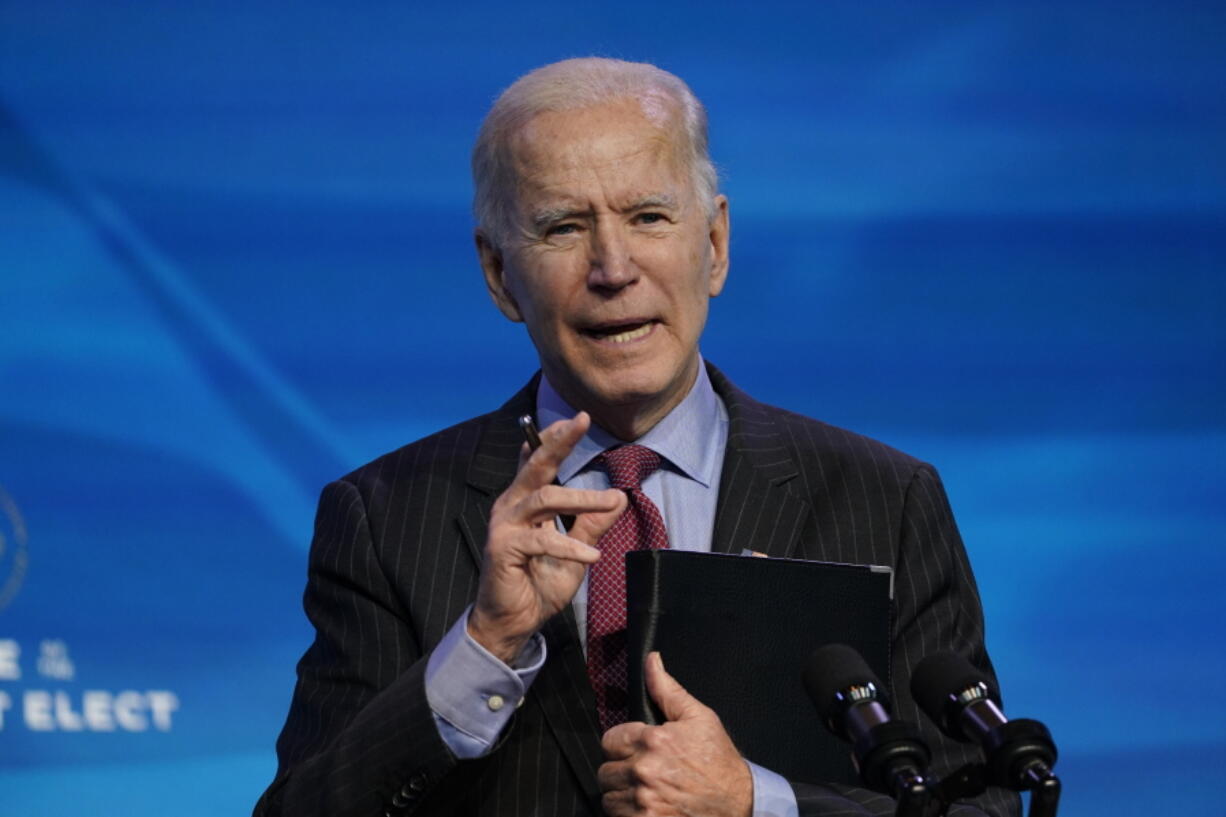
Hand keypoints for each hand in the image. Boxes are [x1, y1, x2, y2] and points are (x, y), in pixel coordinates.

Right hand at [468, 412, 626, 662]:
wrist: (513, 621)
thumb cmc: (539, 584)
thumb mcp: (576, 550)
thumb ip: (593, 524)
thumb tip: (620, 498)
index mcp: (525, 502)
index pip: (536, 462)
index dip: (553, 438)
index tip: (576, 419)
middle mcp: (511, 506)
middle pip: (536, 466)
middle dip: (559, 441)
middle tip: (582, 421)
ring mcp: (504, 525)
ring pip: (544, 497)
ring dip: (582, 498)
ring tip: (611, 502)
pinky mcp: (503, 548)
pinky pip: (542, 540)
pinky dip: (571, 545)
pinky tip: (592, 556)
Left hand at [598, 652, 752, 816]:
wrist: (738, 802)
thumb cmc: (719, 762)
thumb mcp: (698, 717)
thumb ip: (667, 689)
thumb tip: (651, 661)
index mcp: (654, 740)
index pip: (609, 740)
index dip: (622, 745)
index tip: (635, 751)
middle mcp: (644, 770)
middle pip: (605, 770)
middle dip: (621, 770)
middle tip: (643, 773)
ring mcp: (644, 800)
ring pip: (609, 795)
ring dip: (622, 794)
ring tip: (646, 791)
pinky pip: (616, 816)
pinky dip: (627, 814)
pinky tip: (647, 806)